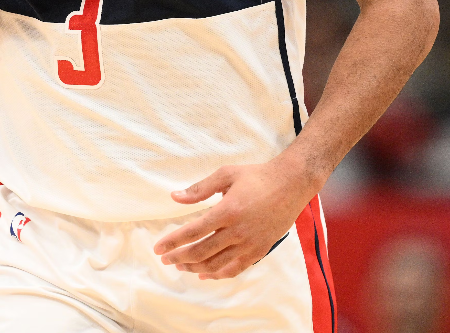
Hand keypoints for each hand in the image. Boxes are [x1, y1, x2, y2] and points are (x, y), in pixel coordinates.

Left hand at [153, 160, 318, 279]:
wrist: (291, 185)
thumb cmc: (257, 176)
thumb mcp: (226, 174)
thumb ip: (199, 189)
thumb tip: (175, 197)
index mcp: (227, 211)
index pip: (193, 231)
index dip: (173, 242)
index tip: (158, 248)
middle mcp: (238, 231)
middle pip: (202, 252)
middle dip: (179, 258)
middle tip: (165, 259)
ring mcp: (250, 244)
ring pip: (217, 264)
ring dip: (195, 268)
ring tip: (181, 266)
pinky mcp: (259, 250)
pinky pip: (235, 269)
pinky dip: (218, 274)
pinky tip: (205, 274)